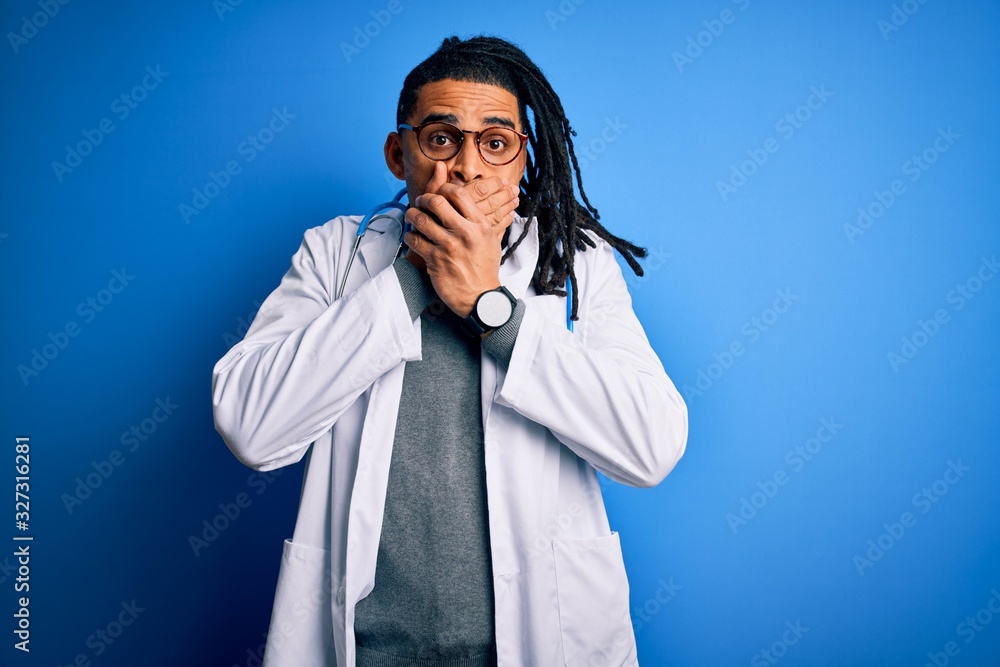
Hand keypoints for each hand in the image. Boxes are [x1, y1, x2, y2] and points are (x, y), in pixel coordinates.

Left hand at [403, 162, 519, 316]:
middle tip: (421, 202)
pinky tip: (413, 237)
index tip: (438, 193)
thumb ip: (479, 219)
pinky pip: (414, 240)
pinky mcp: (435, 260)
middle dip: (424, 198)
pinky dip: (410, 236)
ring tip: (412, 215)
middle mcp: (464, 233)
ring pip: (421, 219)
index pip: (458, 194)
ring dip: (412, 214)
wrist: (480, 297)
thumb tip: (473, 201)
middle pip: (437, 202)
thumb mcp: (491, 239)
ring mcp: (448, 247)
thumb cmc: (485, 267)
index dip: (444, 188)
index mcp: (479, 225)